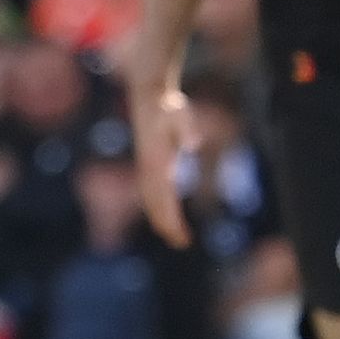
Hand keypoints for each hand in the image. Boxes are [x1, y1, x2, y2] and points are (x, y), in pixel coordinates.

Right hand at [128, 73, 192, 248]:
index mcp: (156, 161)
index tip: (180, 234)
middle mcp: (148, 168)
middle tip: (181, 243)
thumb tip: (193, 143)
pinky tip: (166, 215)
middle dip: (166, 225)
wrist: (149, 95)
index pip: (163, 198)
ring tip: (175, 236)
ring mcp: (146, 167)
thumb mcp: (179, 113)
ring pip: (150, 200)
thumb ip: (186, 128)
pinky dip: (157, 207)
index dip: (171, 218)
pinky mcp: (148, 164)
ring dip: (161, 219)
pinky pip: (150, 192)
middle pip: (154, 204)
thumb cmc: (168, 105)